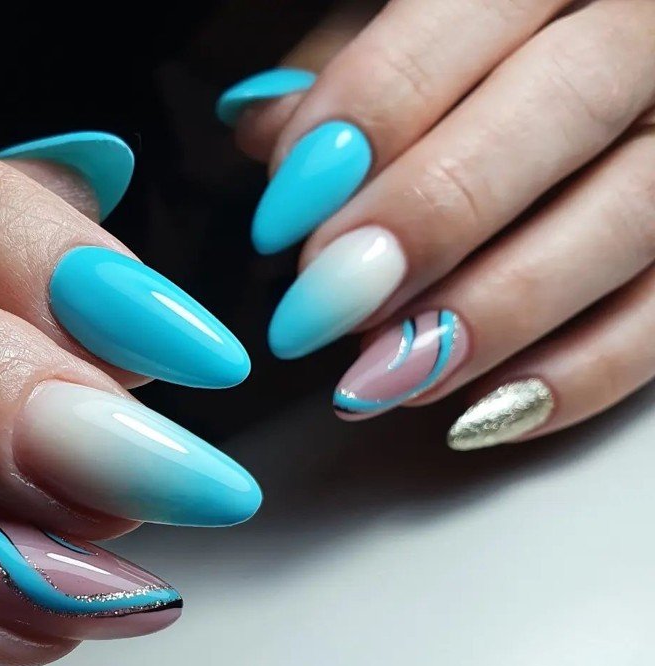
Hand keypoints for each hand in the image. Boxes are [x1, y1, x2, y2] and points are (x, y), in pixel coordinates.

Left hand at [220, 0, 654, 448]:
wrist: (609, 109)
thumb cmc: (494, 71)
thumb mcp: (424, 36)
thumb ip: (351, 71)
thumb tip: (264, 126)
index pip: (470, 10)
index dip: (369, 113)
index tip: (285, 211)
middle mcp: (652, 35)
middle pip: (564, 102)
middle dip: (430, 213)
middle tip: (323, 301)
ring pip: (628, 218)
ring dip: (494, 311)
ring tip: (385, 374)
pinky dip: (573, 376)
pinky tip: (476, 411)